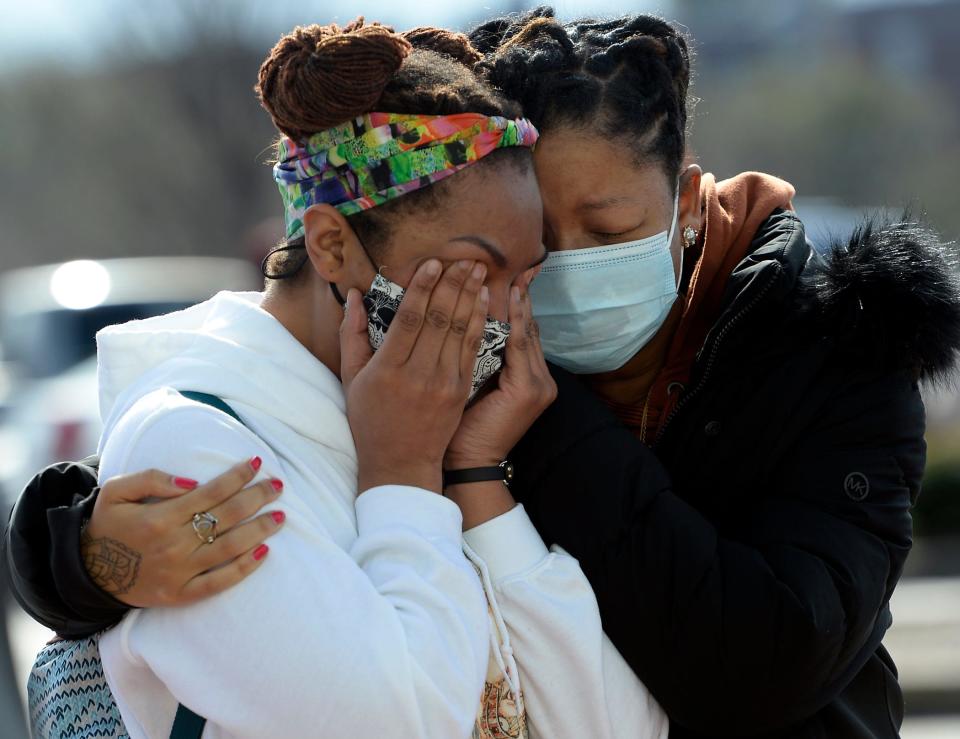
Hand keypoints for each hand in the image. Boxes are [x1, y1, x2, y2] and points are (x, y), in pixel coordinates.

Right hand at [81, 458, 284, 606]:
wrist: (89, 572)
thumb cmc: (109, 524)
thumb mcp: (117, 491)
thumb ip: (151, 479)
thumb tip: (191, 481)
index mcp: (160, 517)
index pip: (211, 492)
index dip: (238, 476)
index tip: (257, 463)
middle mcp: (173, 544)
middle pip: (227, 517)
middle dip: (257, 498)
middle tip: (278, 486)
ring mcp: (179, 572)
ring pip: (230, 548)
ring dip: (260, 531)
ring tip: (281, 517)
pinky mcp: (181, 594)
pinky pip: (219, 583)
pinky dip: (244, 569)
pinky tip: (265, 553)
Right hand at [340, 259, 489, 493]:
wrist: (401, 463)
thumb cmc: (371, 420)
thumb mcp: (352, 378)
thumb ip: (352, 334)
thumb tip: (353, 295)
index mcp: (388, 369)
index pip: (409, 319)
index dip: (423, 288)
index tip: (434, 263)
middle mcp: (418, 374)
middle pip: (439, 319)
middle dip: (453, 284)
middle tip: (466, 256)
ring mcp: (444, 383)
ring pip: (459, 330)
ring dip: (470, 296)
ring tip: (478, 268)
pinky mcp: (461, 390)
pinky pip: (472, 349)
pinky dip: (479, 321)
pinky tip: (484, 300)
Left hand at [446, 273, 556, 469]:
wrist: (465, 464)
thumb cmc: (458, 427)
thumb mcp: (468, 385)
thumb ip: (473, 356)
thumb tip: (461, 321)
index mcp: (525, 378)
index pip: (521, 332)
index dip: (516, 302)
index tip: (510, 272)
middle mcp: (539, 378)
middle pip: (528, 326)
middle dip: (521, 294)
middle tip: (519, 261)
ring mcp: (538, 384)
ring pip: (526, 332)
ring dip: (517, 301)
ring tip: (511, 269)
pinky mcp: (529, 389)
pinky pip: (521, 346)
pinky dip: (514, 320)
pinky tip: (508, 296)